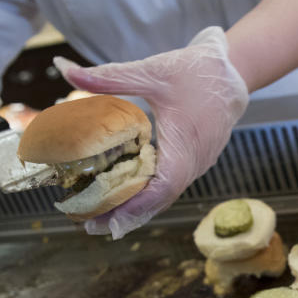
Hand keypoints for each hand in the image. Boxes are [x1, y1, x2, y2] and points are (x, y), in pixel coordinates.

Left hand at [54, 26, 249, 239]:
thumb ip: (108, 76)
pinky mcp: (195, 161)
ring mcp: (196, 165)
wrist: (232, 71)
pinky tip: (126, 197)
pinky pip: (170, 185)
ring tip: (103, 219)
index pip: (160, 188)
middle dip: (126, 216)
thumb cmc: (195, 71)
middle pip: (159, 200)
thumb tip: (65, 71)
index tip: (106, 220)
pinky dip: (148, 196)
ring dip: (137, 208)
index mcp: (185, 146)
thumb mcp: (150, 70)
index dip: (133, 207)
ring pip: (165, 196)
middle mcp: (193, 163)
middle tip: (91, 227)